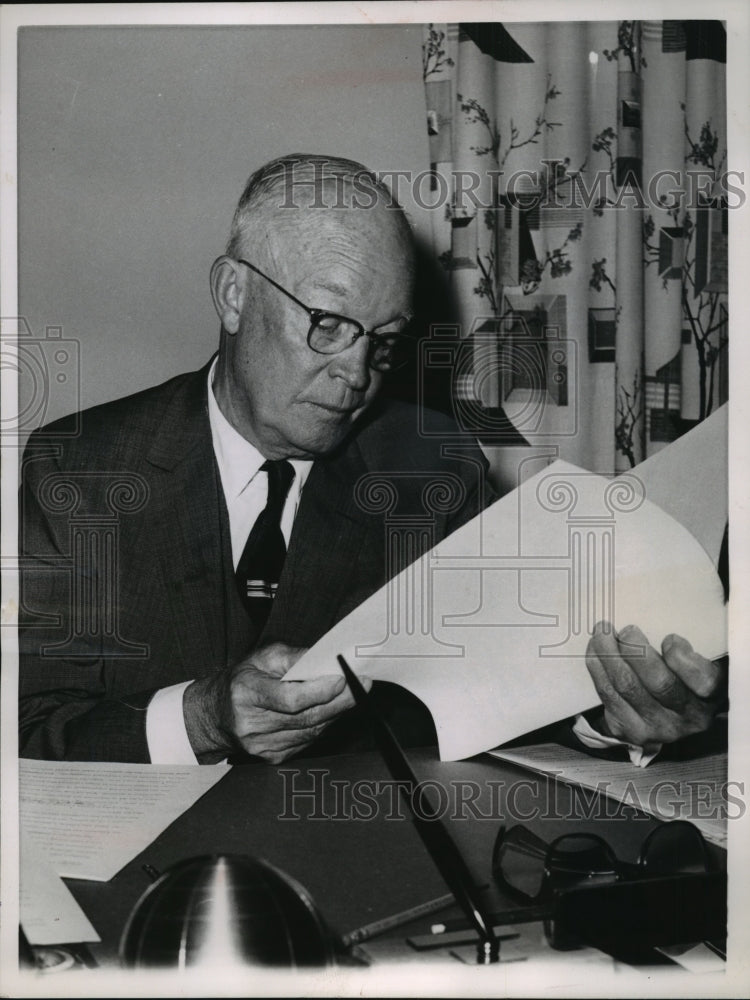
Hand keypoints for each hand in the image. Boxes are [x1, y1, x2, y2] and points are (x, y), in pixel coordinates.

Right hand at [184, 643, 369, 762]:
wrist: (216, 715)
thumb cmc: (242, 680)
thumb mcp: (261, 656)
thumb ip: (292, 656)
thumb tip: (325, 658)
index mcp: (246, 694)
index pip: (289, 699)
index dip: (319, 691)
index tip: (342, 678)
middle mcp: (252, 725)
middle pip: (307, 718)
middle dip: (340, 701)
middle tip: (362, 685)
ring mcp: (262, 746)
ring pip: (312, 731)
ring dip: (337, 713)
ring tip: (354, 694)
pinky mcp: (273, 757)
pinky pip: (309, 741)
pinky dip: (324, 724)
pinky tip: (334, 710)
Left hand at [585, 621, 726, 749]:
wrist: (667, 714)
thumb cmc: (684, 678)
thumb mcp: (699, 664)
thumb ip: (690, 652)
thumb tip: (668, 641)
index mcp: (711, 696)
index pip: (705, 682)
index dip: (683, 659)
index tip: (669, 638)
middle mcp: (688, 718)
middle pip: (660, 684)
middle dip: (638, 652)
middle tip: (627, 630)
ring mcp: (657, 728)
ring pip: (627, 687)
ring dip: (609, 654)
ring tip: (602, 632)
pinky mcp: (629, 729)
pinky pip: (608, 694)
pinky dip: (598, 667)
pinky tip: (595, 650)